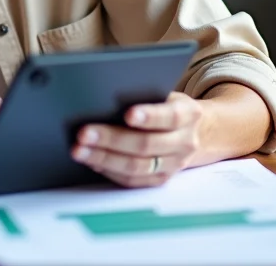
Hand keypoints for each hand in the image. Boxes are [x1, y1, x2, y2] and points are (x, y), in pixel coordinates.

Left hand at [71, 91, 205, 187]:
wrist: (196, 132)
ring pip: (137, 167)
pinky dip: (110, 171)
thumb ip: (144, 95)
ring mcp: (174, 164)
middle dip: (112, 139)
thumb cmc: (168, 106)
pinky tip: (91, 162)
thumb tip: (103, 98)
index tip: (127, 114)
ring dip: (104, 159)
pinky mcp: (161, 179)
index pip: (170, 116)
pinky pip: (133, 181)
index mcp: (189, 114)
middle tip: (83, 133)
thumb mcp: (166, 94)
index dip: (149, 116)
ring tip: (79, 150)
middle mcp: (185, 142)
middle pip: (146, 144)